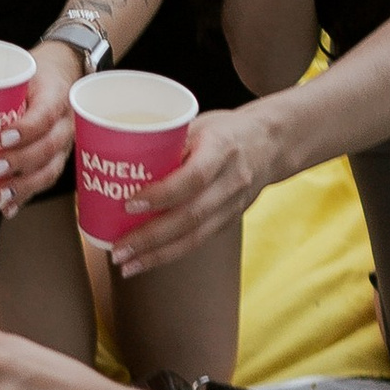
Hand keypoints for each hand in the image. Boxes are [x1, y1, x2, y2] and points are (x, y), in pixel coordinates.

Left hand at [0, 41, 86, 211]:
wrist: (63, 74)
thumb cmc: (35, 74)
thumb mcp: (18, 70)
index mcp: (56, 95)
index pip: (46, 113)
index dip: (26, 129)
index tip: (2, 137)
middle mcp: (65, 123)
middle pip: (49, 147)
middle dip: (19, 162)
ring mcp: (64, 145)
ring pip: (50, 170)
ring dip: (24, 186)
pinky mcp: (56, 159)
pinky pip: (44, 181)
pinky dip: (25, 197)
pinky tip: (8, 208)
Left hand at [108, 108, 267, 279]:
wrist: (271, 144)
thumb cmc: (225, 130)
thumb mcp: (198, 124)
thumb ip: (167, 144)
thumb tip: (117, 163)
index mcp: (222, 149)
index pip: (192, 178)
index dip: (161, 195)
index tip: (129, 204)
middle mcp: (231, 181)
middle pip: (191, 216)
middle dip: (151, 238)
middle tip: (118, 249)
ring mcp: (234, 204)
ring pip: (196, 237)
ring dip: (158, 255)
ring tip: (127, 265)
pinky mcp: (231, 220)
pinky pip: (200, 241)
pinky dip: (171, 253)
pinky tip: (147, 260)